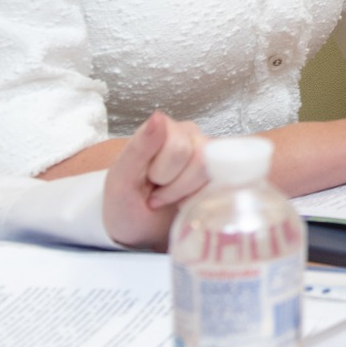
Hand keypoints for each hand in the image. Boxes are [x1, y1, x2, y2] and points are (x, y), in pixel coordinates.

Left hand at [102, 111, 207, 248]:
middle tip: (156, 194)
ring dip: (187, 193)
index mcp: (164, 128)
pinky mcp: (218, 170)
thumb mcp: (121, 180)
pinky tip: (186, 201)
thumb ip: (139, 147)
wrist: (137, 230)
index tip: (146, 183)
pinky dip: (202, 198)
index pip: (179, 148)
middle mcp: (189, 134)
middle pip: (200, 159)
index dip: (163, 173)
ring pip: (213, 170)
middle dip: (175, 186)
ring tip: (169, 199)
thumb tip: (158, 117)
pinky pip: (224, 182)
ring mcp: (207, 151)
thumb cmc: (125, 204)